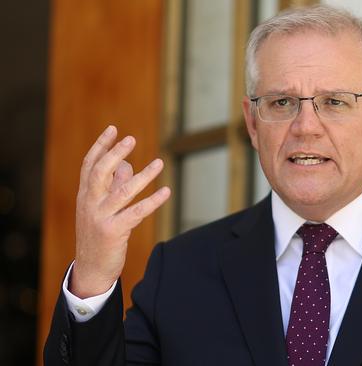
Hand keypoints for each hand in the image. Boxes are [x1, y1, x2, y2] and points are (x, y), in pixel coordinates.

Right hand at [70, 125, 170, 297]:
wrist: (90, 270)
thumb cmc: (99, 235)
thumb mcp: (101, 209)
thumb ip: (113, 186)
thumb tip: (126, 165)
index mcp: (85, 196)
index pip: (89, 165)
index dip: (101, 146)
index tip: (113, 129)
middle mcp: (90, 204)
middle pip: (100, 173)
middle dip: (115, 154)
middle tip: (131, 139)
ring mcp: (100, 218)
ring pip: (122, 192)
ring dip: (143, 176)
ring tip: (160, 162)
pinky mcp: (113, 232)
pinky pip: (136, 213)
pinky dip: (152, 201)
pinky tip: (166, 192)